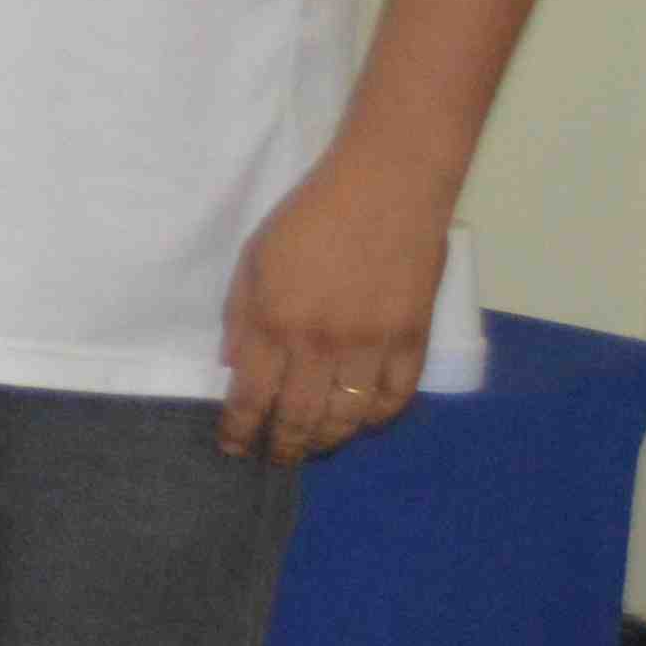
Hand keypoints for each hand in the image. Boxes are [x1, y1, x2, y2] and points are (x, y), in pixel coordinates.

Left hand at [221, 147, 450, 462]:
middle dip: (283, 447)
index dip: (240, 429)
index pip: (251, 396)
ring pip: (348, 418)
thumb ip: (240, 317)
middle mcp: (321, 343)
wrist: (387, 187)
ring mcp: (372, 346)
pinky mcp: (412, 341)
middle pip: (300, 419)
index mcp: (275, 321)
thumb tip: (232, 369)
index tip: (234, 447)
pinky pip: (395, 399)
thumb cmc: (310, 216)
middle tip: (275, 458)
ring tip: (314, 446)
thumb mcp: (254, 259)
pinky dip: (376, 419)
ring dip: (328, 441)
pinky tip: (361, 421)